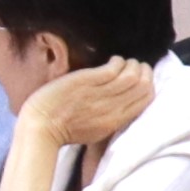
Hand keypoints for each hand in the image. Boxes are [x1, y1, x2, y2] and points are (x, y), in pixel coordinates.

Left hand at [21, 58, 153, 156]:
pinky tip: (113, 60)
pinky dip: (117, 61)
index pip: (145, 100)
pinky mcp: (87, 82)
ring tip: (124, 61)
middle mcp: (112, 109)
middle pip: (142, 86)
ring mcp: (101, 95)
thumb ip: (111, 117)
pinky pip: (113, 69)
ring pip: (131, 76)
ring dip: (131, 65)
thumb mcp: (96, 131)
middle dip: (144, 72)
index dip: (149, 84)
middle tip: (137, 65)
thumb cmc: (63, 129)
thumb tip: (121, 101)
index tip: (143, 76)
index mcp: (116, 121)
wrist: (40, 127)